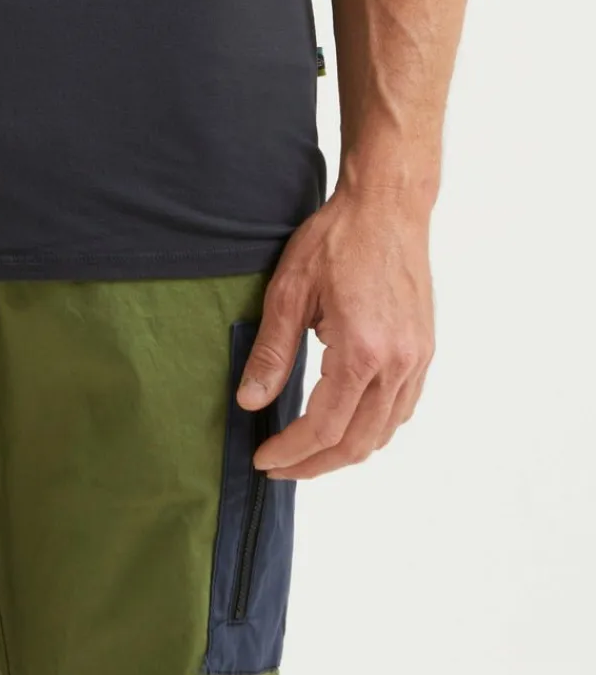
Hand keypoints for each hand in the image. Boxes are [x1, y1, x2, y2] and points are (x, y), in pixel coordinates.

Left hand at [238, 185, 434, 479]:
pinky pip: (401, 410)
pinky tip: (346, 423)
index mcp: (362, 351)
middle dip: (315, 463)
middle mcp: (397, 363)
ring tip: (306, 451)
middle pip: (357, 443)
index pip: (325, 427)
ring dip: (345, 451)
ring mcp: (417, 359)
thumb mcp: (290, 289)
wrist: (388, 207)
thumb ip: (272, 350)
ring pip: (384, 433)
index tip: (263, 459)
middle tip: (279, 467)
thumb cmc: (337, 238)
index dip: (292, 451)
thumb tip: (250, 402)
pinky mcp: (424, 350)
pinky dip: (373, 429)